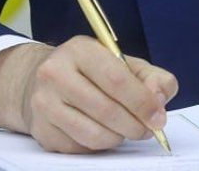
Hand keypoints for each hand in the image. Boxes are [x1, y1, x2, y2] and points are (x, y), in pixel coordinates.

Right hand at [0, 37, 178, 152]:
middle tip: (147, 129)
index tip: (158, 117)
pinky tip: (102, 131)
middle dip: (135, 125)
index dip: (142, 102)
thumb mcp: (123, 63)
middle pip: (106, 110)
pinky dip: (99, 145)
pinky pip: (81, 148)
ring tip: (125, 130)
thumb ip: (151, 77)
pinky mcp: (42, 131)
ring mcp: (44, 104)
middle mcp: (55, 74)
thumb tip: (158, 99)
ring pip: (93, 135)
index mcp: (80, 50)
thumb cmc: (90, 72)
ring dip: (118, 137)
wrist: (40, 81)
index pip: (116, 80)